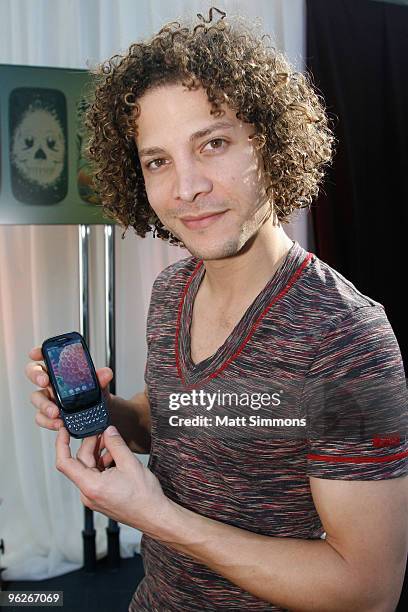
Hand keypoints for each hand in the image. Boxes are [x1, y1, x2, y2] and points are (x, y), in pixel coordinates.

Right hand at [26, 346, 112, 433]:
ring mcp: (48, 398)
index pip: (45, 357)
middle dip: (37, 375)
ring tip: (56, 412)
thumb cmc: (93, 392)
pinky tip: (59, 423)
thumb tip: (106, 373)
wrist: (99, 412)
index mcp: (60, 369)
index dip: (37, 353)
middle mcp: (51, 382)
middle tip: (45, 381)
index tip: (35, 354)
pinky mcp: (48, 414)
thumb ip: (100, 378)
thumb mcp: (99, 384)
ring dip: (44, 405)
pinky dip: (48, 422)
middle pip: (34, 373)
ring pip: (36, 398)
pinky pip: (41, 417)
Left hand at [56, 424, 170, 536]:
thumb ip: (116, 444)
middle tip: (104, 432)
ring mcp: (93, 497)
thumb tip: (108, 431)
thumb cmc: (144, 497)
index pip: (65, 463)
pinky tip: (116, 457)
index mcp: (91, 486)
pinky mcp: (100, 497)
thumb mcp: (130, 463)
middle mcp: (88, 494)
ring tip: (114, 445)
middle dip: (91, 445)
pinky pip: (95, 476)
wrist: (154, 516)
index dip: (61, 444)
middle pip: (80, 462)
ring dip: (99, 454)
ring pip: (89, 468)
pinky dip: (103, 464)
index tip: (64, 430)